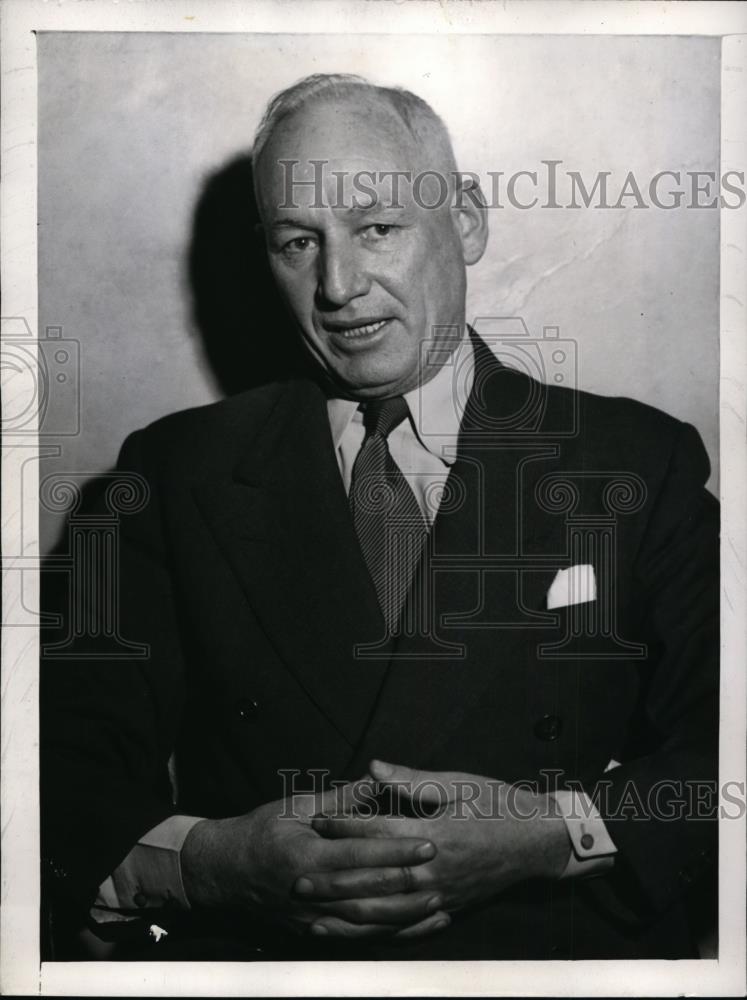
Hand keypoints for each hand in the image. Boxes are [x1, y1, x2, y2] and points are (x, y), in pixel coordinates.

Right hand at [181, 779, 448, 938]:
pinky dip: (385, 936)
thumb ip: (341, 799)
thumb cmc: (260, 831)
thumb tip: (376, 779)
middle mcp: (310, 891)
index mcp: (306, 855)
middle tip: (441, 874)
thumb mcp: (297, 807)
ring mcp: (311, 918)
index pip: (360, 854)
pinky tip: (410, 929)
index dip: (395, 849)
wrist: (222, 872)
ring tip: (436, 904)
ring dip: (403, 915)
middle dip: (406, 883)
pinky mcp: (313, 934)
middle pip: (367, 891)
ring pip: (365, 923)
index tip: (426, 843)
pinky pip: (355, 940)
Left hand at [305, 760, 570, 920]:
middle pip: (373, 881)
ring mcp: (440, 896)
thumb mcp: (457, 783)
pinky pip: (407, 929)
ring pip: (385, 914)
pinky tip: (354, 934)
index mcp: (434, 835)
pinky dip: (377, 933)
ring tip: (313, 915)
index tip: (315, 823)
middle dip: (333, 881)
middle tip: (297, 879)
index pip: (377, 833)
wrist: (537, 840)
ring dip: (346, 916)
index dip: (344, 827)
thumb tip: (373, 767)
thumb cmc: (498, 805)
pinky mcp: (447, 909)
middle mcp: (433, 872)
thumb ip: (411, 780)